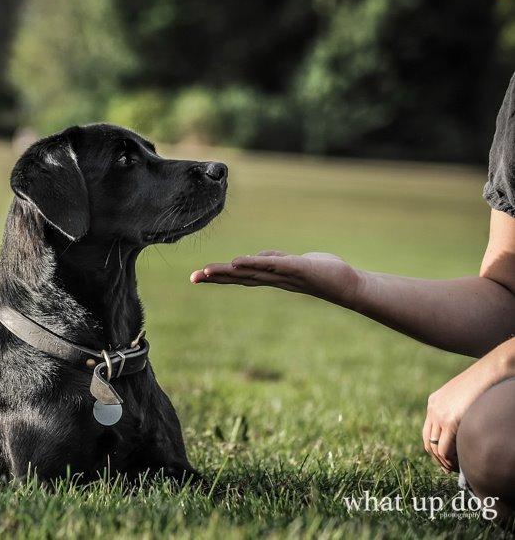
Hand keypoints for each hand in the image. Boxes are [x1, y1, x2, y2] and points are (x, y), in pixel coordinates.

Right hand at [190, 250, 362, 307]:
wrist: (348, 285)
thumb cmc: (322, 274)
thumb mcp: (293, 263)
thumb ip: (274, 259)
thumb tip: (255, 257)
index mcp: (271, 278)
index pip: (240, 277)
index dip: (218, 277)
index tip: (197, 277)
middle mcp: (274, 279)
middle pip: (239, 277)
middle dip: (215, 278)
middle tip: (193, 278)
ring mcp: (284, 275)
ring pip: (251, 273)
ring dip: (227, 272)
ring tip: (207, 271)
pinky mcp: (297, 267)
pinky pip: (272, 265)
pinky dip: (254, 263)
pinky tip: (238, 262)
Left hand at [423, 356, 506, 472]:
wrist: (489, 372)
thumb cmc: (483, 384)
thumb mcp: (464, 398)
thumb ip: (458, 411)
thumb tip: (464, 429)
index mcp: (434, 402)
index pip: (427, 431)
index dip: (434, 448)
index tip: (444, 459)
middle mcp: (433, 409)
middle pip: (428, 441)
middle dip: (437, 458)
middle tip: (448, 469)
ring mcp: (439, 415)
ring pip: (435, 448)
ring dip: (444, 461)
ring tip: (455, 469)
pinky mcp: (450, 420)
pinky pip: (444, 448)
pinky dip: (449, 459)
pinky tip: (459, 464)